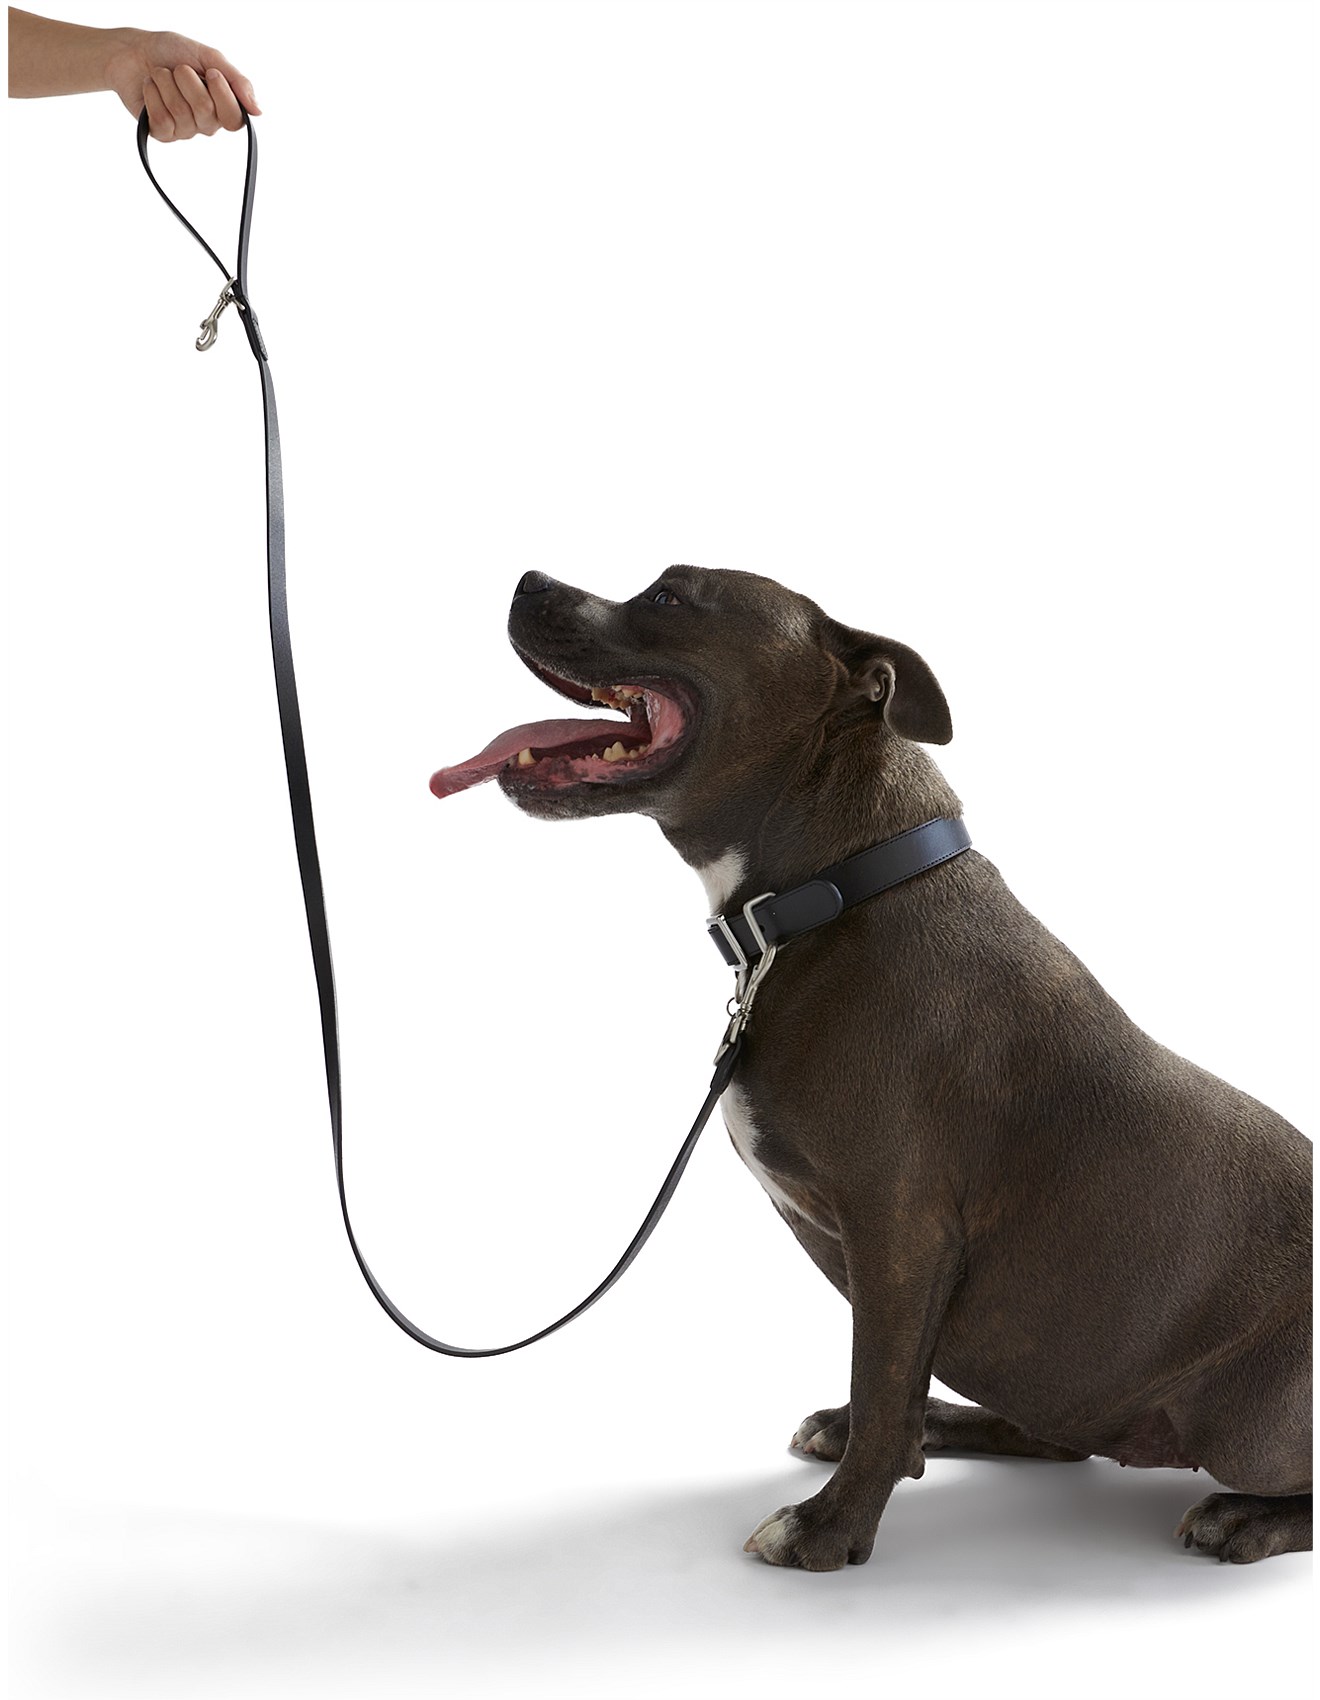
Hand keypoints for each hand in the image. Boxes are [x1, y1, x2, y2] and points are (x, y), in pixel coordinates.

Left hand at [104, 28, 259, 141]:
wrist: (133, 51)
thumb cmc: (171, 51)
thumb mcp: (209, 57)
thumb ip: (237, 81)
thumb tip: (258, 111)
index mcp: (222, 105)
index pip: (234, 119)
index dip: (223, 96)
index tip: (211, 73)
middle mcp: (206, 122)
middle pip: (206, 112)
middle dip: (188, 81)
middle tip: (179, 68)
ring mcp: (184, 130)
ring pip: (181, 113)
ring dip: (166, 84)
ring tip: (161, 74)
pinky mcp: (162, 133)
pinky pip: (163, 121)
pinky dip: (153, 95)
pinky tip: (150, 87)